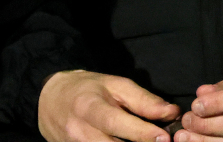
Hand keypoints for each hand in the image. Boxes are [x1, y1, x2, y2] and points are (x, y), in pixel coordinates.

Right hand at [38, 70, 179, 141]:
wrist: (50, 100)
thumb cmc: (89, 89)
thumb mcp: (117, 85)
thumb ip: (144, 100)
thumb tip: (172, 113)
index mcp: (90, 108)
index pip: (118, 124)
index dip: (142, 133)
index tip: (165, 137)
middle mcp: (78, 132)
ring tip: (149, 141)